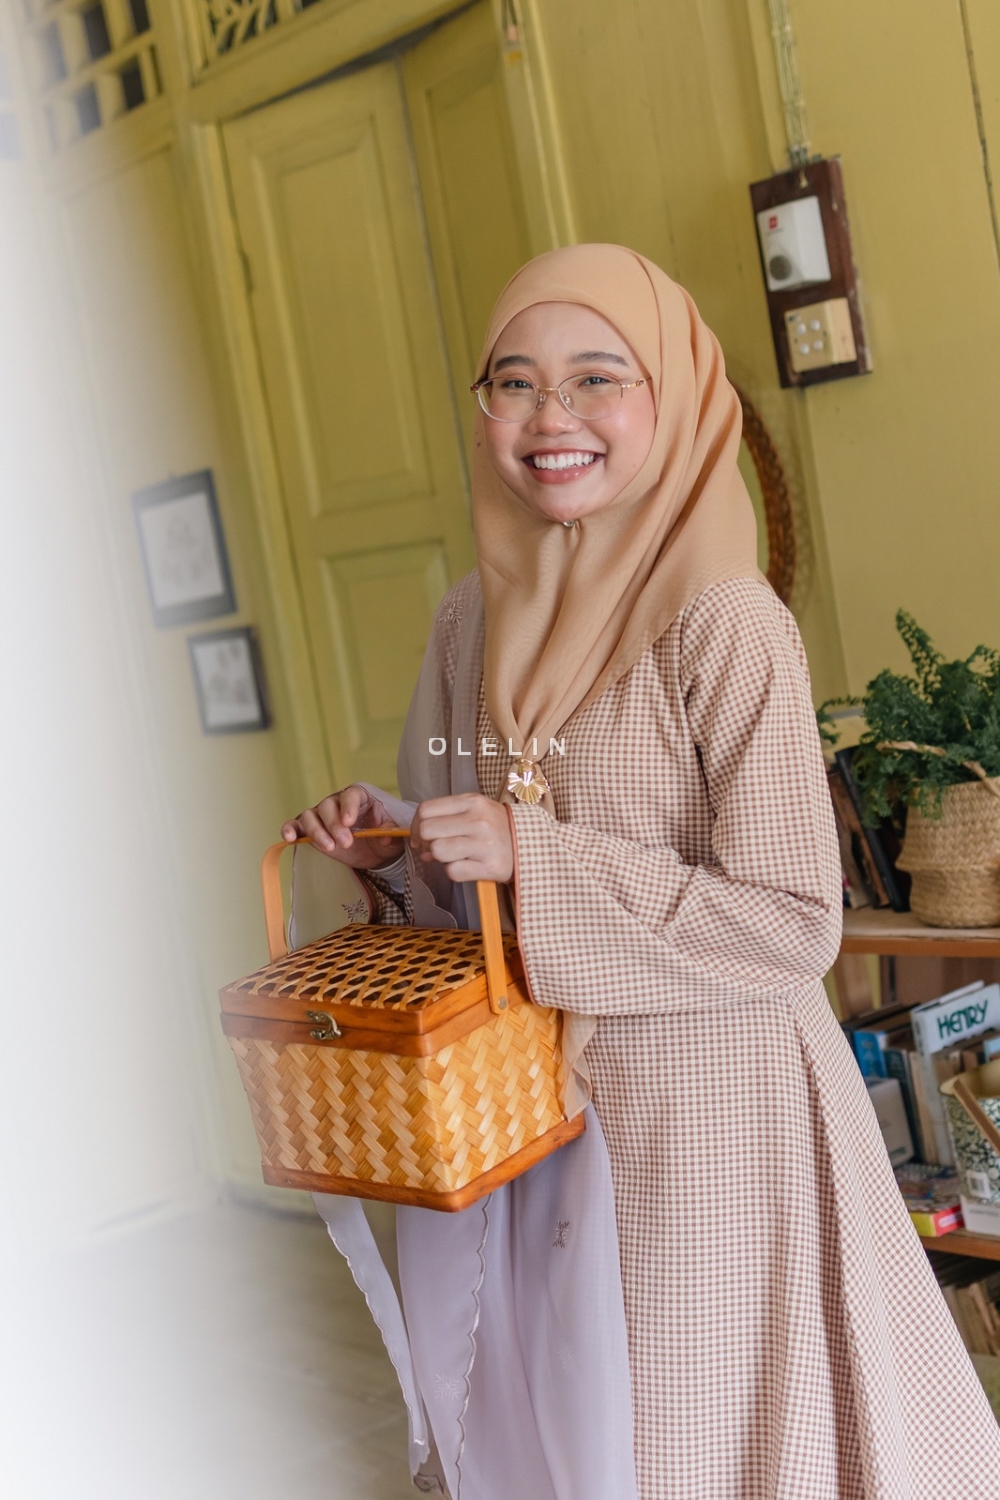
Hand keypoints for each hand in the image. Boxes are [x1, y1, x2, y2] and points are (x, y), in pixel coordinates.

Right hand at [280, 785, 404, 869]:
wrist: (374, 849)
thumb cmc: (383, 833)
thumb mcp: (392, 832)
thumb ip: (390, 831)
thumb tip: (385, 837)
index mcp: (359, 796)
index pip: (350, 795)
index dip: (348, 807)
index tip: (349, 822)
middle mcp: (336, 802)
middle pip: (327, 806)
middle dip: (334, 825)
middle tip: (346, 842)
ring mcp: (321, 815)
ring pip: (310, 815)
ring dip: (316, 831)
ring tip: (330, 847)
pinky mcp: (310, 830)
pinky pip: (295, 825)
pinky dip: (290, 829)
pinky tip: (289, 838)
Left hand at [411, 794, 512, 883]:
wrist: (532, 845)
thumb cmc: (497, 827)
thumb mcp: (475, 812)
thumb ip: (446, 820)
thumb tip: (418, 844)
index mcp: (473, 802)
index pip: (426, 809)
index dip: (416, 824)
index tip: (419, 835)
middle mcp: (478, 820)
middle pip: (427, 830)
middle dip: (425, 842)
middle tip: (434, 847)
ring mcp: (485, 844)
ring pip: (438, 851)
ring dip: (441, 858)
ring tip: (455, 856)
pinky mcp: (490, 867)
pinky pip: (453, 872)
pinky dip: (455, 872)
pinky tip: (467, 866)